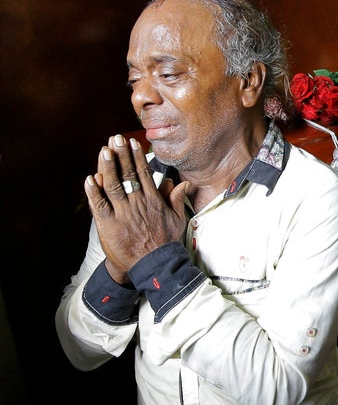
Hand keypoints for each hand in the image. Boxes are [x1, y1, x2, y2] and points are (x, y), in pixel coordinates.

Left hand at [84, 134, 188, 284]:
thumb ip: (176, 198)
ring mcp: (123, 214)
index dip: (137, 157)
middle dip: (121, 155)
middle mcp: (138, 204)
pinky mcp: (109, 225)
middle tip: (116, 138)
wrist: (153, 265)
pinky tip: (90, 178)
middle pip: (128, 174)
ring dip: (107, 167)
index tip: (133, 143)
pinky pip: (100, 205)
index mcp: (153, 201)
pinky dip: (94, 192)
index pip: (143, 173)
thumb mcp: (177, 219)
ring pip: (113, 186)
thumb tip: (181, 182)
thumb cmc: (164, 242)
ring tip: (104, 150)